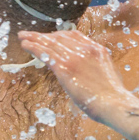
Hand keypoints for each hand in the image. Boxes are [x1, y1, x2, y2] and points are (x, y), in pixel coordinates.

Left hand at [17, 29, 131, 119]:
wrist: (115, 103)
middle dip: (45, 36)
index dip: (60, 35)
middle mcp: (86, 49)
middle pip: (60, 37)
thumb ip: (96, 69)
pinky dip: (34, 47)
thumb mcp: (108, 75)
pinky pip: (46, 54)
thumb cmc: (114, 97)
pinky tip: (25, 45)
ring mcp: (75, 58)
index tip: (51, 37)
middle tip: (32, 35)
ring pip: (50, 43)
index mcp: (97, 50)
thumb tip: (89, 73)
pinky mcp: (65, 69)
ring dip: (34, 38)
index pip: (75, 36)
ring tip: (23, 36)